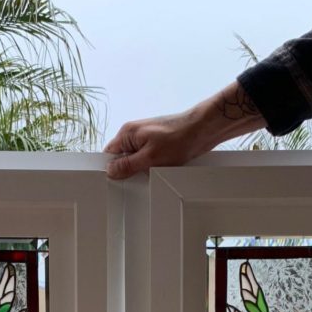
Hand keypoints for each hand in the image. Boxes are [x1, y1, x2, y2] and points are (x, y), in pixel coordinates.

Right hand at [104, 81, 264, 179]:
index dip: (111, 169)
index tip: (117, 182)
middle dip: (128, 170)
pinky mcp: (157, 143)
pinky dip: (151, 166)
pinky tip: (159, 169)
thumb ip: (127, 165)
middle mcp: (134, 134)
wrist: (202, 129)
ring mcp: (145, 138)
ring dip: (141, 169)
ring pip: (135, 160)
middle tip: (138, 179)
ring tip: (152, 172)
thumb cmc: (178, 139)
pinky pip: (147, 159)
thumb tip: (110, 171)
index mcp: (127, 133)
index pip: (109, 155)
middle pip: (121, 158)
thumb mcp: (149, 158)